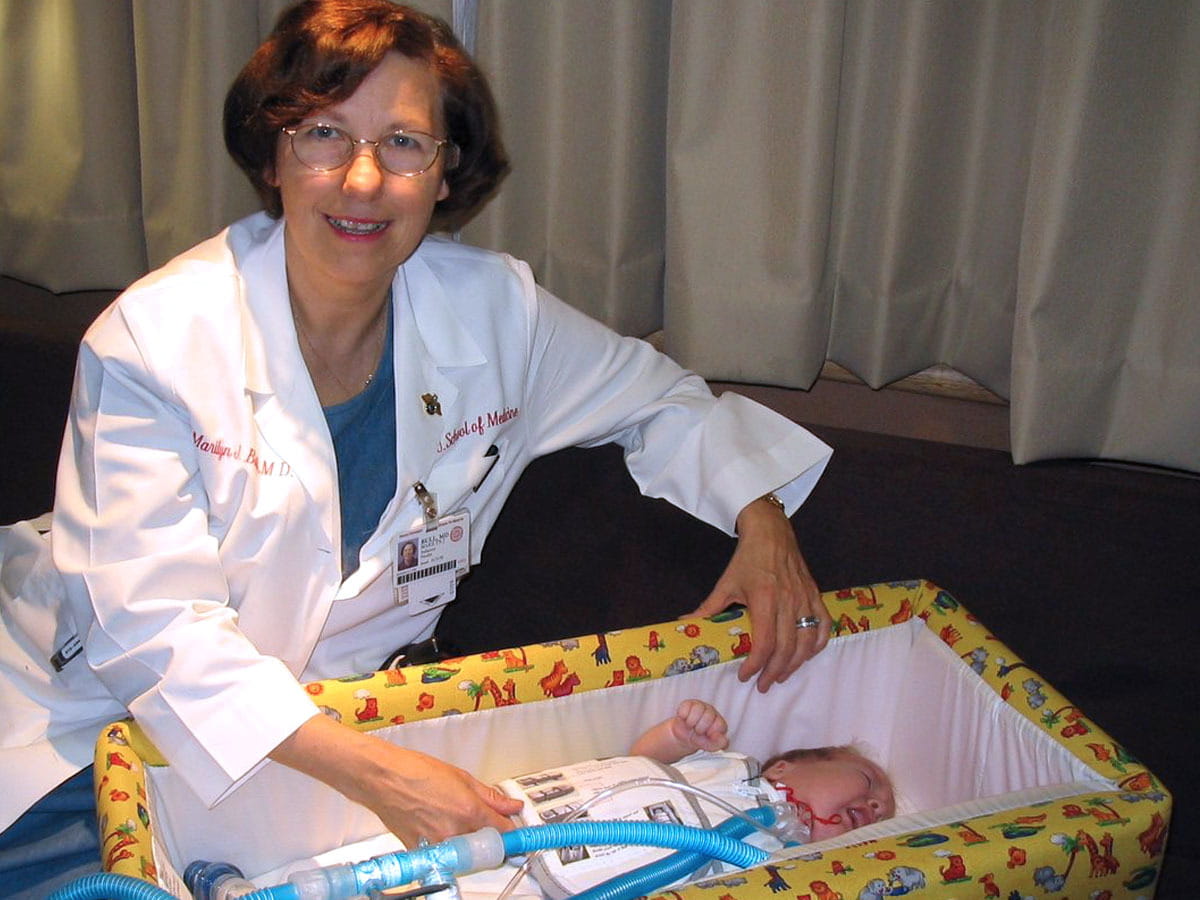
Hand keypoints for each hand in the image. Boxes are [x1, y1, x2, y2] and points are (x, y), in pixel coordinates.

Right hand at [351, 743, 523, 844]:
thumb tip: (511, 805)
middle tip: (481, 822)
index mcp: (470, 811)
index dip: (511, 831)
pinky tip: (436, 825)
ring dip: (466, 841)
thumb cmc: (416, 771)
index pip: (503, 831)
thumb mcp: (461, 777)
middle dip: (488, 836)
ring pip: (464, 851)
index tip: (514, 831)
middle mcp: (456, 832)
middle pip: (485, 844)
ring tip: (453, 820)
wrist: (382, 778)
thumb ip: (490, 796)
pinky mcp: (422, 851)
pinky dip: (444, 844)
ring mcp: (438, 844)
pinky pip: (442, 853)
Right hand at [668, 699, 728, 752]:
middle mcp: (712, 712)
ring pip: (698, 709)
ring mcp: (701, 706)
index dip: (710, 732)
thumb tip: (724, 738)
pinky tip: (685, 719)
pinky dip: (683, 716)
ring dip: (691, 722)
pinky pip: (686, 707)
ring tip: (691, 725)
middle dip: (699, 728)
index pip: (719, 724)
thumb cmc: (698, 740)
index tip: (706, 736)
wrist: (682, 737)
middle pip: (708, 716)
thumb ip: (718, 744)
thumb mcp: (708, 746)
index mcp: (719, 723)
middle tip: (697, 731)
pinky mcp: (690, 703)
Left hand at [690, 496, 829, 691]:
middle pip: (786, 649)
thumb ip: (708, 607)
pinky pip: (822, 626)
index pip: (764, 644)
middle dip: (774, 673)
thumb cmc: (747, 558)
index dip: (755, 665)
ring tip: (781, 675)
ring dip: (795, 664)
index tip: (745, 676)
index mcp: (764, 600)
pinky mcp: (815, 595)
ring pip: (806, 642)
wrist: (771, 532)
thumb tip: (685, 622)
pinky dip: (816, 644)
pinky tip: (806, 655)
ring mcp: (805, 599)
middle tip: (763, 685)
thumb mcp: (726, 583)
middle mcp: (788, 602)